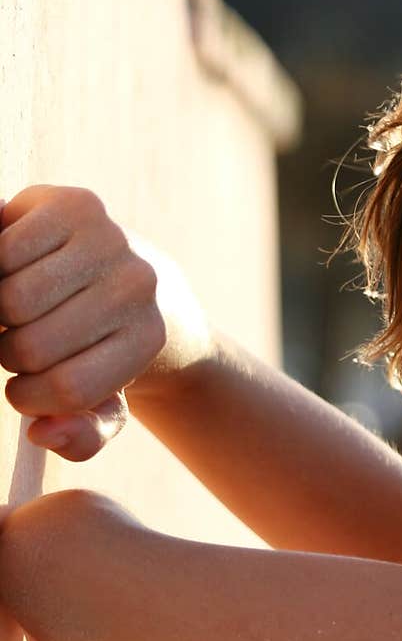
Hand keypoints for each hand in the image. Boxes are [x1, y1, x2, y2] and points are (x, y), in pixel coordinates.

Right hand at [0, 187, 166, 460]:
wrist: (133, 273)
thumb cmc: (107, 347)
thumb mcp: (106, 403)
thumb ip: (82, 436)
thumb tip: (43, 433)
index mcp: (147, 340)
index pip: (67, 388)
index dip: (30, 399)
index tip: (24, 393)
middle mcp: (135, 286)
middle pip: (33, 345)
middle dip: (11, 355)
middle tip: (19, 346)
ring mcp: (108, 240)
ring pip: (10, 299)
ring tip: (14, 316)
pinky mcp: (74, 204)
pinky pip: (2, 251)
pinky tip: (10, 277)